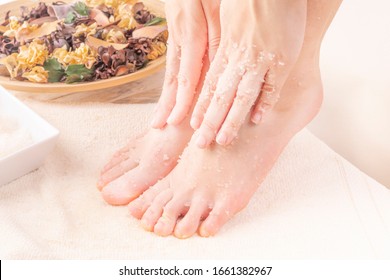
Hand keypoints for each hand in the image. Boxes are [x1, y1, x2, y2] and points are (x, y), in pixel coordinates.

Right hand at [151, 0, 220, 127]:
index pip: (186, 74)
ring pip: (170, 72)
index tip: (178, 121)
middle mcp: (179, 39)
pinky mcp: (177, 35)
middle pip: (172, 78)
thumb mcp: (218, 8)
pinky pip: (173, 62)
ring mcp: (176, 37)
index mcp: (191, 33)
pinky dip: (170, 82)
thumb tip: (218, 65)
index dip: (183, 100)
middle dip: (166, 104)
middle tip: (158, 126)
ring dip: (165, 97)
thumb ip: (217, 36)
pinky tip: (169, 94)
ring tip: (159, 116)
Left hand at [191, 0, 306, 147]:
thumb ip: (225, 41)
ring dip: (232, 120)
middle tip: (201, 143)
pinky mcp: (281, 58)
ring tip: (223, 140)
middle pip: (220, 95)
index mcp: (226, 49)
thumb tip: (222, 55)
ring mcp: (260, 60)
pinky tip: (257, 120)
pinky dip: (264, 103)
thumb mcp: (229, 19)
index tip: (193, 124)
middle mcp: (239, 58)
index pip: (210, 84)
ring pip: (241, 95)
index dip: (201, 105)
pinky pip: (272, 86)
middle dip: (210, 120)